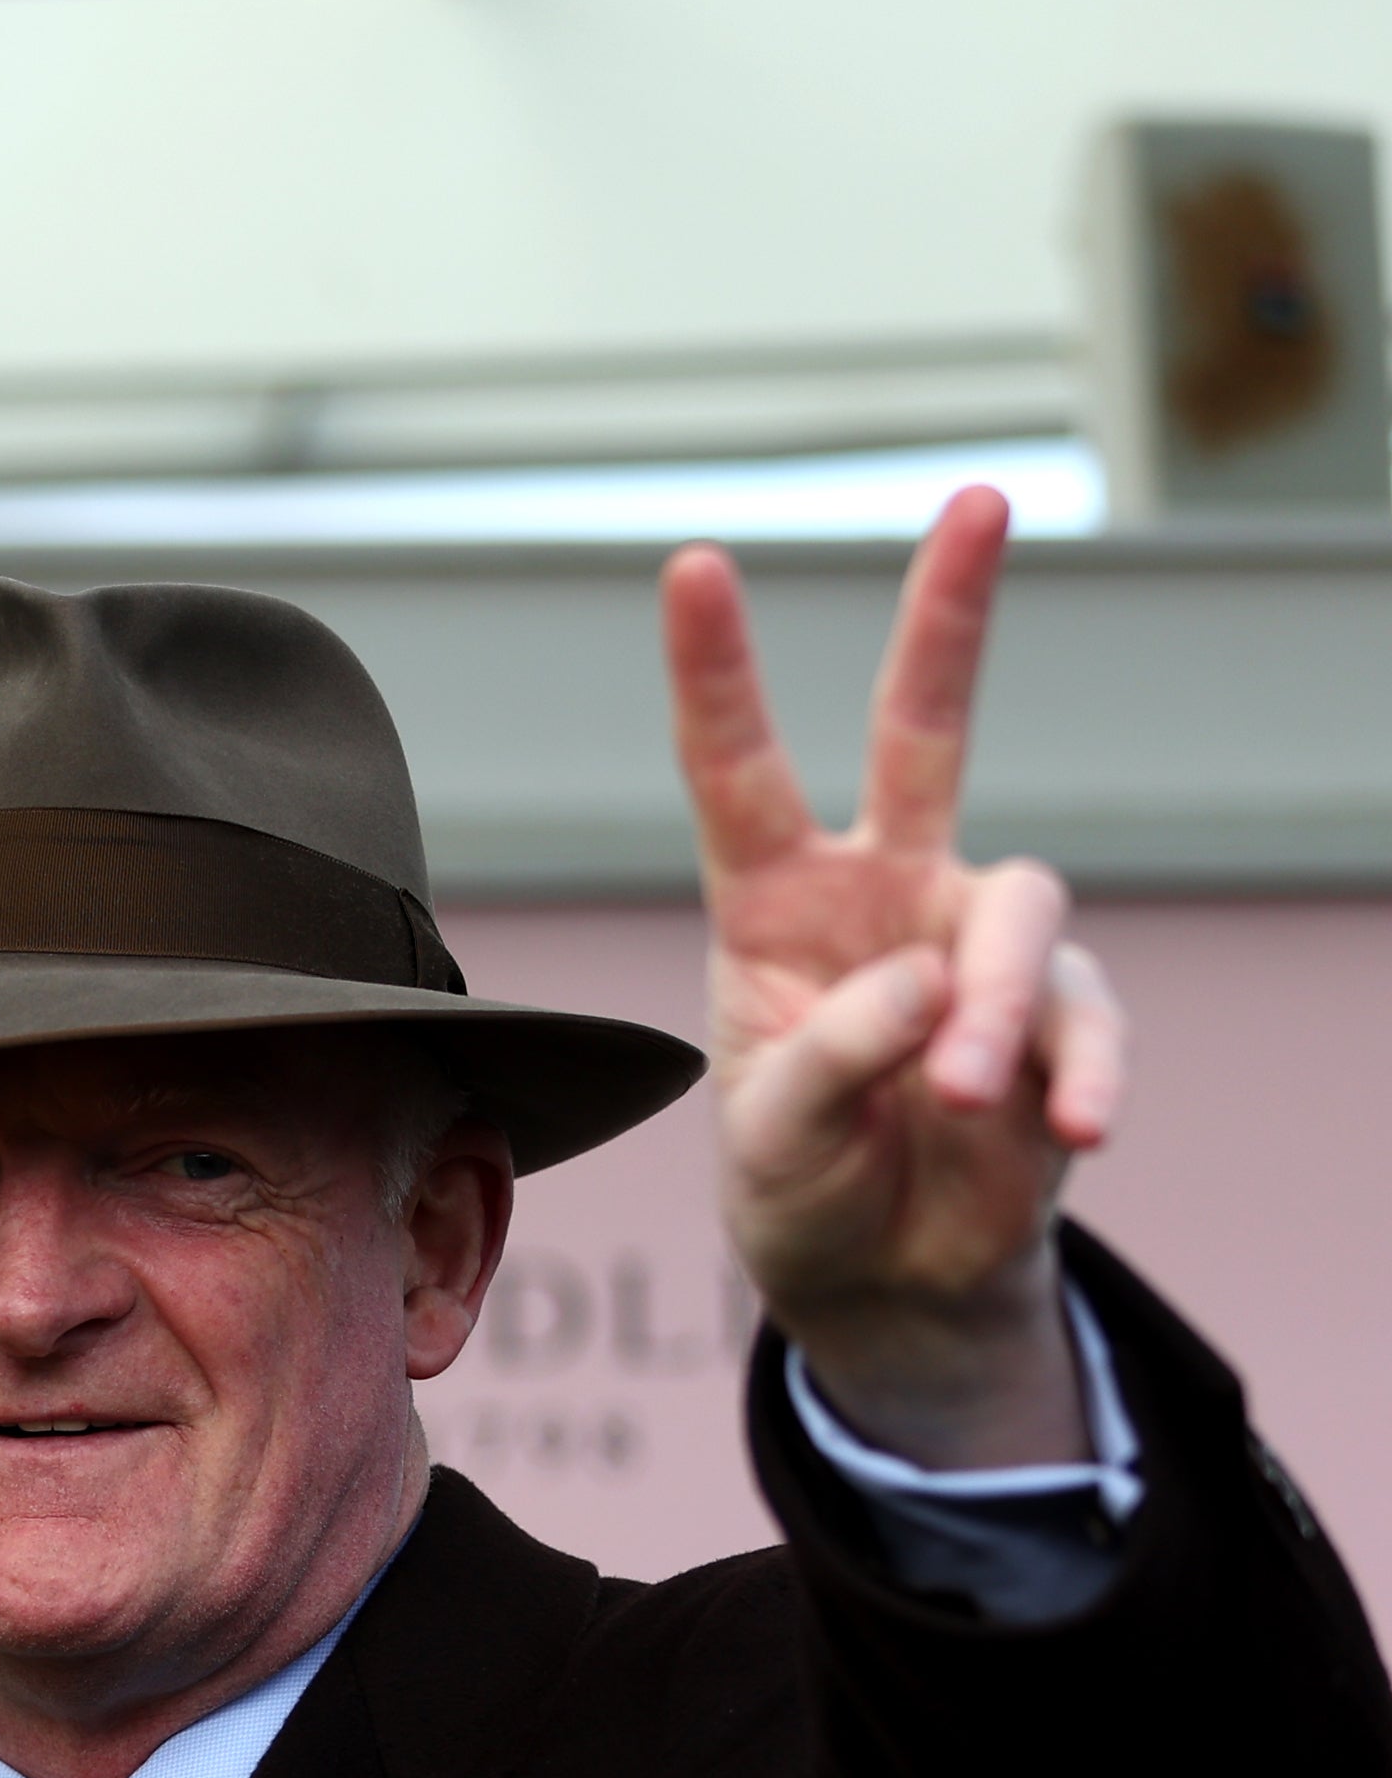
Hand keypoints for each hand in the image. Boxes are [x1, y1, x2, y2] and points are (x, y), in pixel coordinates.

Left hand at [666, 486, 1122, 1466]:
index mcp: (772, 905)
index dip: (717, 671)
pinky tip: (1069, 1130)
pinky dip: (1080, 1073)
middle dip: (946, 615)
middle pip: (920, 729)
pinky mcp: (1060, 1013)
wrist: (888, 1276)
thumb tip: (924, 985)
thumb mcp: (772, 1138)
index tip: (694, 562)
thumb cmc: (800, 1187)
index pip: (736, 771)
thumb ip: (828, 1058)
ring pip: (1015, 909)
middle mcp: (883, 894)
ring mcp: (978, 943)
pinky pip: (1082, 1019)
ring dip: (992, 1005)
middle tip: (980, 501)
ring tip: (958, 1092)